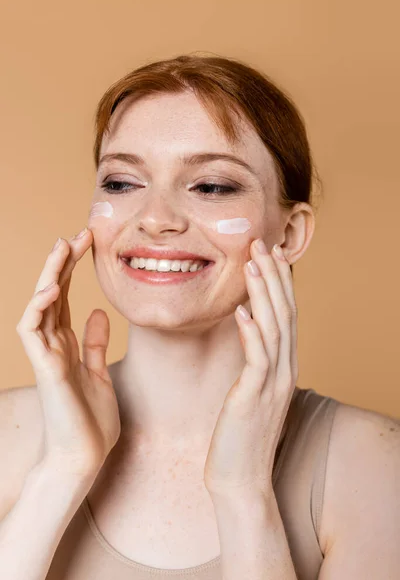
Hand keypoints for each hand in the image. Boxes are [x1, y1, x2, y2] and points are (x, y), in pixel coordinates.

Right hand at [16, 229, 120, 478]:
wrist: (84, 457)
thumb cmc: (90, 420)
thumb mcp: (98, 372)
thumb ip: (94, 343)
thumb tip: (99, 311)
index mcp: (67, 344)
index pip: (67, 298)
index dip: (74, 270)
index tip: (89, 243)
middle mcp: (54, 345)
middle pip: (53, 294)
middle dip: (63, 264)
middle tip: (78, 235)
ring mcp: (47, 356)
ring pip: (40, 306)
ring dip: (49, 276)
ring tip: (62, 247)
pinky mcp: (46, 369)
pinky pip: (33, 332)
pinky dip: (39, 309)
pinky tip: (53, 288)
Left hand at [203, 239, 297, 498]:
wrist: (241, 479)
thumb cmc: (239, 433)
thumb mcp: (250, 390)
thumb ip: (254, 359)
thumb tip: (248, 326)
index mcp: (282, 366)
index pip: (284, 314)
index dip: (278, 282)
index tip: (268, 254)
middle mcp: (284, 370)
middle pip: (283, 313)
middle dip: (273, 276)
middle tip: (261, 243)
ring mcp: (272, 384)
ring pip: (273, 329)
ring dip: (264, 294)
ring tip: (253, 264)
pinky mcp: (254, 398)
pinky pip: (257, 359)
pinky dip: (252, 333)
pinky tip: (243, 311)